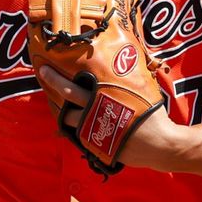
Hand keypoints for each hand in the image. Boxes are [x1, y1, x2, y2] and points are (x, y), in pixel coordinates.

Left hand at [37, 66, 181, 171]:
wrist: (158, 144)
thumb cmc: (152, 114)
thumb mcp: (140, 90)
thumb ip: (126, 76)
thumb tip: (125, 57)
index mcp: (103, 97)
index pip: (72, 86)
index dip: (55, 77)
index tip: (43, 67)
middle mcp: (93, 112)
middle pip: (66, 98)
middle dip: (53, 83)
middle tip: (43, 72)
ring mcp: (92, 130)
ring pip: (69, 119)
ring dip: (63, 111)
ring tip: (59, 102)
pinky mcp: (95, 145)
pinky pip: (78, 135)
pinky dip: (74, 128)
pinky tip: (73, 124)